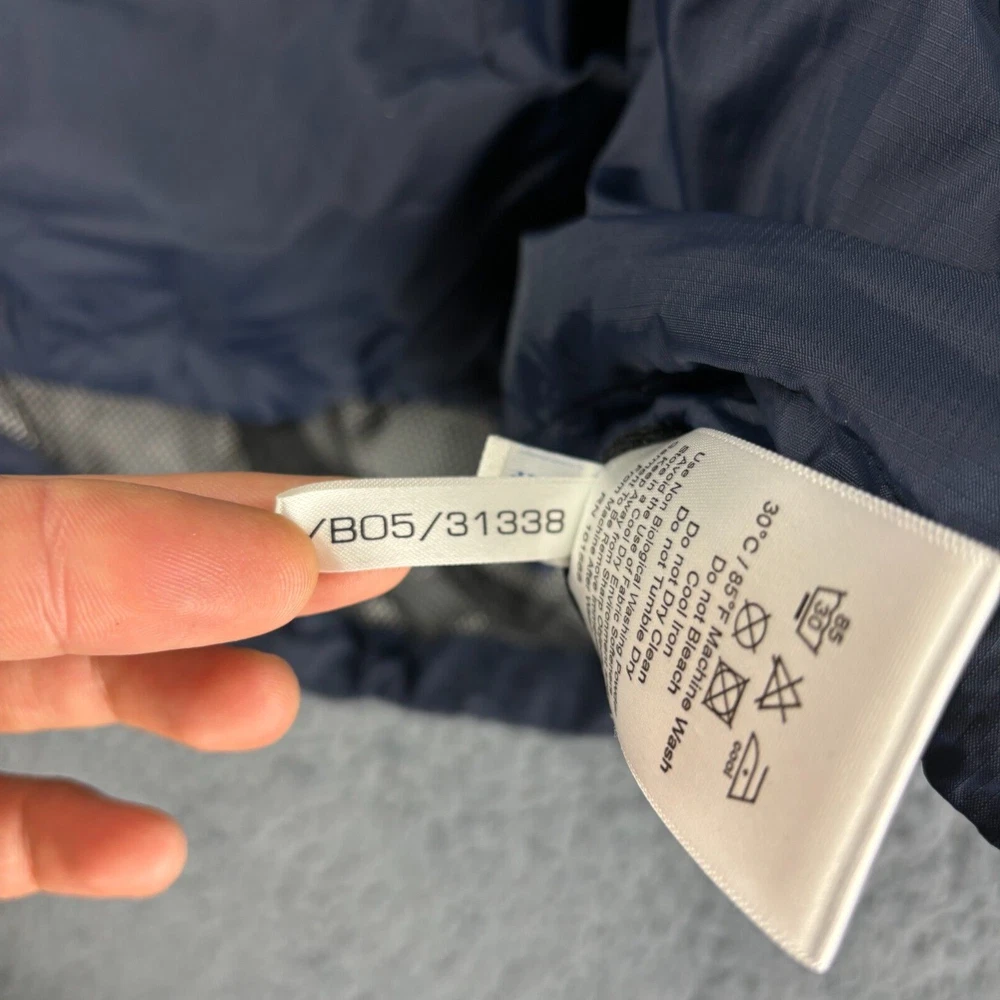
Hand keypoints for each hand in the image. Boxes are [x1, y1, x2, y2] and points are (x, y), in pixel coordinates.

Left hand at [0, 473, 405, 899]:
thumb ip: (67, 564)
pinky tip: (152, 850)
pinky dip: (85, 840)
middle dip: (236, 593)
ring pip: (65, 698)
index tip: (352, 517)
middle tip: (355, 584)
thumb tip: (268, 558)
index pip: (104, 511)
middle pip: (106, 594)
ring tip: (264, 707)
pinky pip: (6, 832)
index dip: (231, 507)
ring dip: (186, 700)